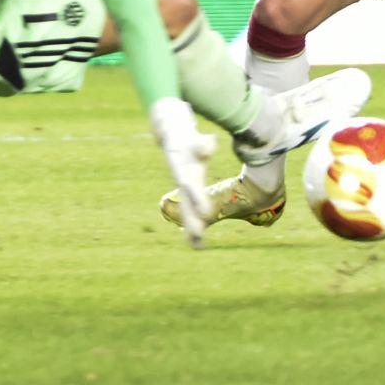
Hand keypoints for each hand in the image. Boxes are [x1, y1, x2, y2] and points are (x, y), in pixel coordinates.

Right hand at [150, 97, 215, 248]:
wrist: (173, 138)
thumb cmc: (186, 139)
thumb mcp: (194, 139)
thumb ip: (203, 144)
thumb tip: (211, 143)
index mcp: (185, 173)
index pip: (192, 188)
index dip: (198, 200)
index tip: (206, 213)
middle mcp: (184, 184)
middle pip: (187, 206)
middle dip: (192, 223)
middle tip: (198, 242)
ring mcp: (185, 188)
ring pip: (187, 212)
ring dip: (192, 228)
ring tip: (197, 246)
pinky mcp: (188, 190)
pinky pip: (190, 210)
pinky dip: (193, 223)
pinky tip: (196, 238)